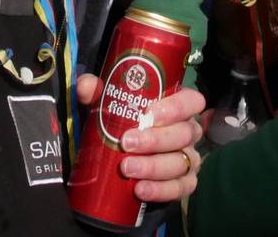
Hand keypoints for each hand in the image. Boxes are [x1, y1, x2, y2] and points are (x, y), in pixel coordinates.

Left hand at [76, 76, 205, 202]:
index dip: (176, 107)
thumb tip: (86, 86)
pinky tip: (141, 190)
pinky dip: (161, 190)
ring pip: (181, 163)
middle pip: (184, 134)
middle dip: (155, 140)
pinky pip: (181, 188)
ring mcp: (188, 158)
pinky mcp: (184, 183)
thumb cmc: (122, 123)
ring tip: (127, 169)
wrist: (122, 159)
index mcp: (177, 107)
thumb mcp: (108, 104)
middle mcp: (188, 131)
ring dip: (154, 166)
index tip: (149, 113)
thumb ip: (96, 92)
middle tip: (127, 143)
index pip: (191, 101)